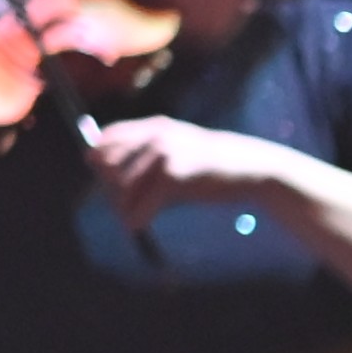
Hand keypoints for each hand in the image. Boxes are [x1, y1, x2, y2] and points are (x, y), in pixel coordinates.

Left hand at [75, 113, 293, 235]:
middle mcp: (155, 136)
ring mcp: (163, 154)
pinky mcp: (172, 176)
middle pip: (109, 161)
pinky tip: (137, 225)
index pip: (109, 136)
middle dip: (109, 186)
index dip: (98, 156)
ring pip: (123, 186)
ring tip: (129, 219)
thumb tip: (122, 177)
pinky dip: (136, 217)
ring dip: (122, 206)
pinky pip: (142, 202)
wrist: (253, 168)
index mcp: (156, 126)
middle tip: (119, 204)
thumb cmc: (219, 164)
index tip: (100, 175)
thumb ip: (155, 155)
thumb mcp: (185, 148)